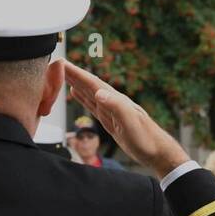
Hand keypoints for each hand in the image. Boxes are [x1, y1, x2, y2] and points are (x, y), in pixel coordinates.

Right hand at [64, 62, 188, 178]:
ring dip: (76, 83)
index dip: (77, 74)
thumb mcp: (131, 123)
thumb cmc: (147, 139)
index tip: (63, 63)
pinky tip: (77, 93)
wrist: (158, 152)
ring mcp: (112, 111)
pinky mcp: (111, 121)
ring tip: (63, 74)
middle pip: (89, 85)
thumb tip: (99, 92)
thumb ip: (117, 107)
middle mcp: (114, 103)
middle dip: (73, 74)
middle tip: (56, 64)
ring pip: (90, 93)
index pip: (93, 84)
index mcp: (117, 101)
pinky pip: (93, 106)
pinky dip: (83, 98)